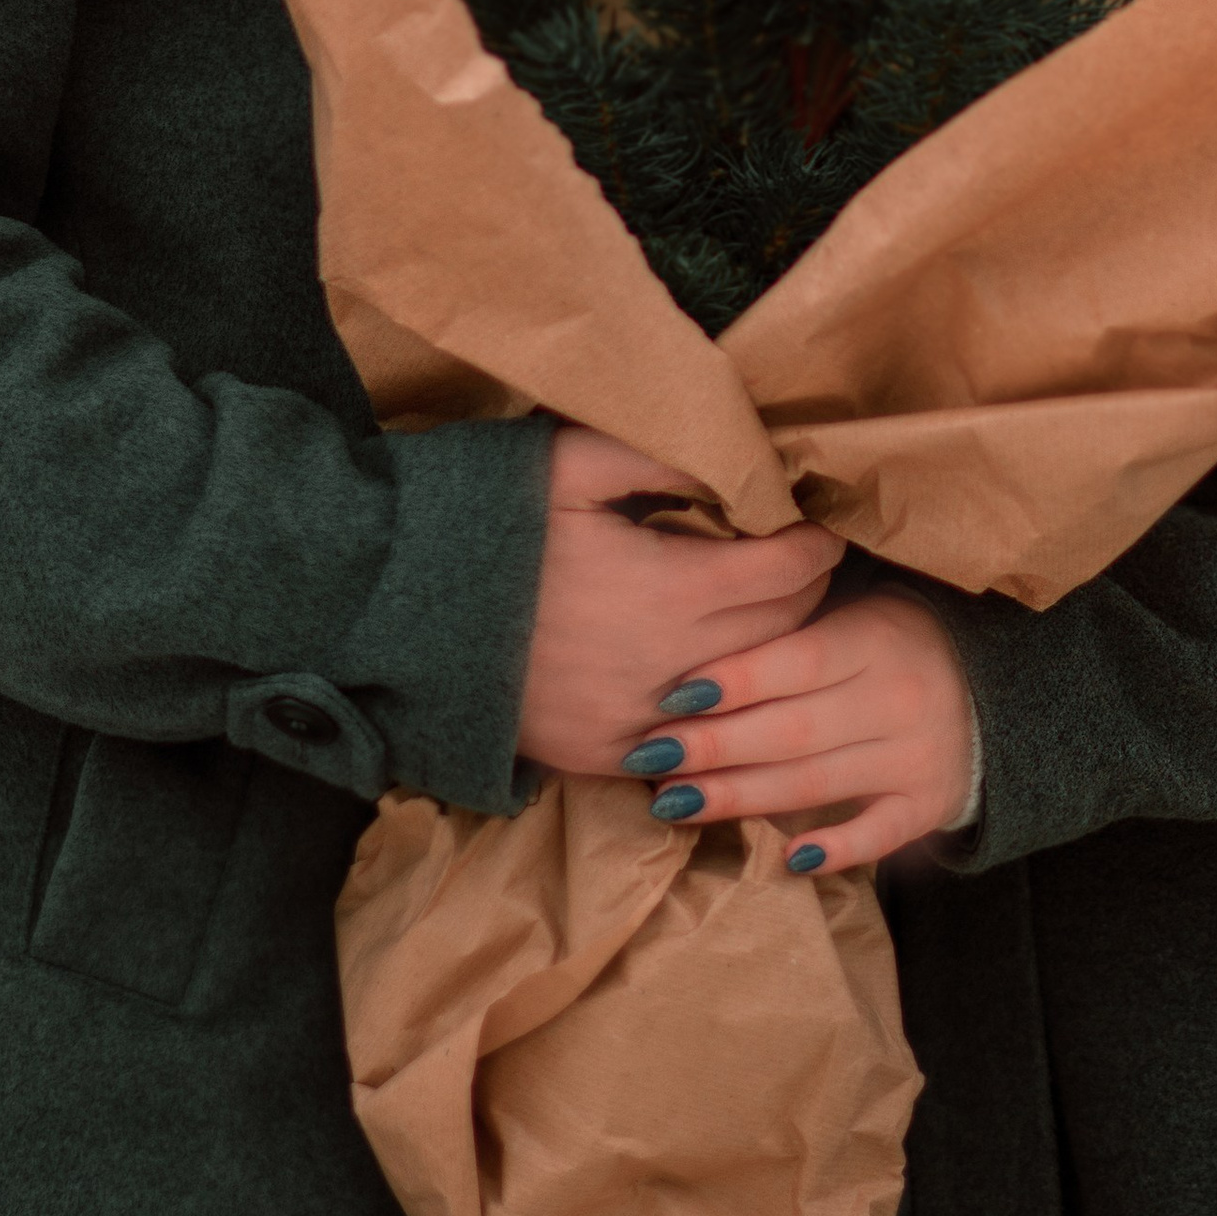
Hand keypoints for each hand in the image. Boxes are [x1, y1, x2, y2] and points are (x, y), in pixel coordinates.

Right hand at [516, 428, 842, 777]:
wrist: (395, 610)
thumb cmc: (489, 524)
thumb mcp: (574, 462)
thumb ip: (666, 459)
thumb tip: (742, 459)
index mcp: (669, 589)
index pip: (788, 572)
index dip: (816, 546)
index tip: (821, 529)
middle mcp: (668, 668)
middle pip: (780, 633)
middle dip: (803, 594)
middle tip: (801, 564)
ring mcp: (636, 722)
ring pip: (743, 691)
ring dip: (763, 651)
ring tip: (761, 613)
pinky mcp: (602, 756)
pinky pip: (688, 737)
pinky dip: (709, 706)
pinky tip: (704, 670)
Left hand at [618, 592, 976, 876]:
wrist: (990, 684)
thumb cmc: (888, 641)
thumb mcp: (851, 613)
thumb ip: (787, 631)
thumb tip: (689, 648)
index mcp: (871, 639)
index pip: (793, 662)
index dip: (732, 679)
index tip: (671, 694)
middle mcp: (895, 698)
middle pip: (791, 729)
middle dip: (714, 746)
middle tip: (650, 754)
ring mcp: (913, 756)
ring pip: (816, 783)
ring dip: (741, 796)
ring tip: (674, 802)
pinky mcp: (926, 804)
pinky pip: (880, 835)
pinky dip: (839, 849)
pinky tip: (790, 858)